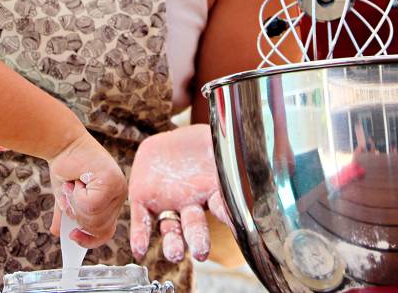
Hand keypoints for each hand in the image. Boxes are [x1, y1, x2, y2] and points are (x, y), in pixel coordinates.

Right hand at [47, 132, 126, 247]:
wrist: (62, 143)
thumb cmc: (66, 167)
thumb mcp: (66, 196)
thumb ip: (66, 214)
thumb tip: (57, 232)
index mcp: (112, 200)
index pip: (106, 232)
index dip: (90, 239)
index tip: (73, 235)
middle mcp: (120, 195)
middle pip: (98, 227)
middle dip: (76, 215)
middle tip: (68, 193)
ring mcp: (118, 187)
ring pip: (94, 218)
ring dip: (74, 203)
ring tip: (72, 185)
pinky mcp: (111, 180)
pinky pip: (90, 205)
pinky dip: (76, 195)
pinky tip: (76, 179)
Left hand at [128, 125, 232, 262]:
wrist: (169, 143)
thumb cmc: (200, 146)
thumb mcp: (218, 145)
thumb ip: (232, 150)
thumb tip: (258, 147)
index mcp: (212, 190)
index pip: (223, 208)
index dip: (229, 218)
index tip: (237, 228)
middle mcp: (192, 203)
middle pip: (195, 226)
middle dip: (198, 239)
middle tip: (201, 252)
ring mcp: (168, 203)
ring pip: (171, 228)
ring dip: (173, 243)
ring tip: (174, 254)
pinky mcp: (144, 199)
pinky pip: (142, 220)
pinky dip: (140, 235)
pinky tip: (139, 249)